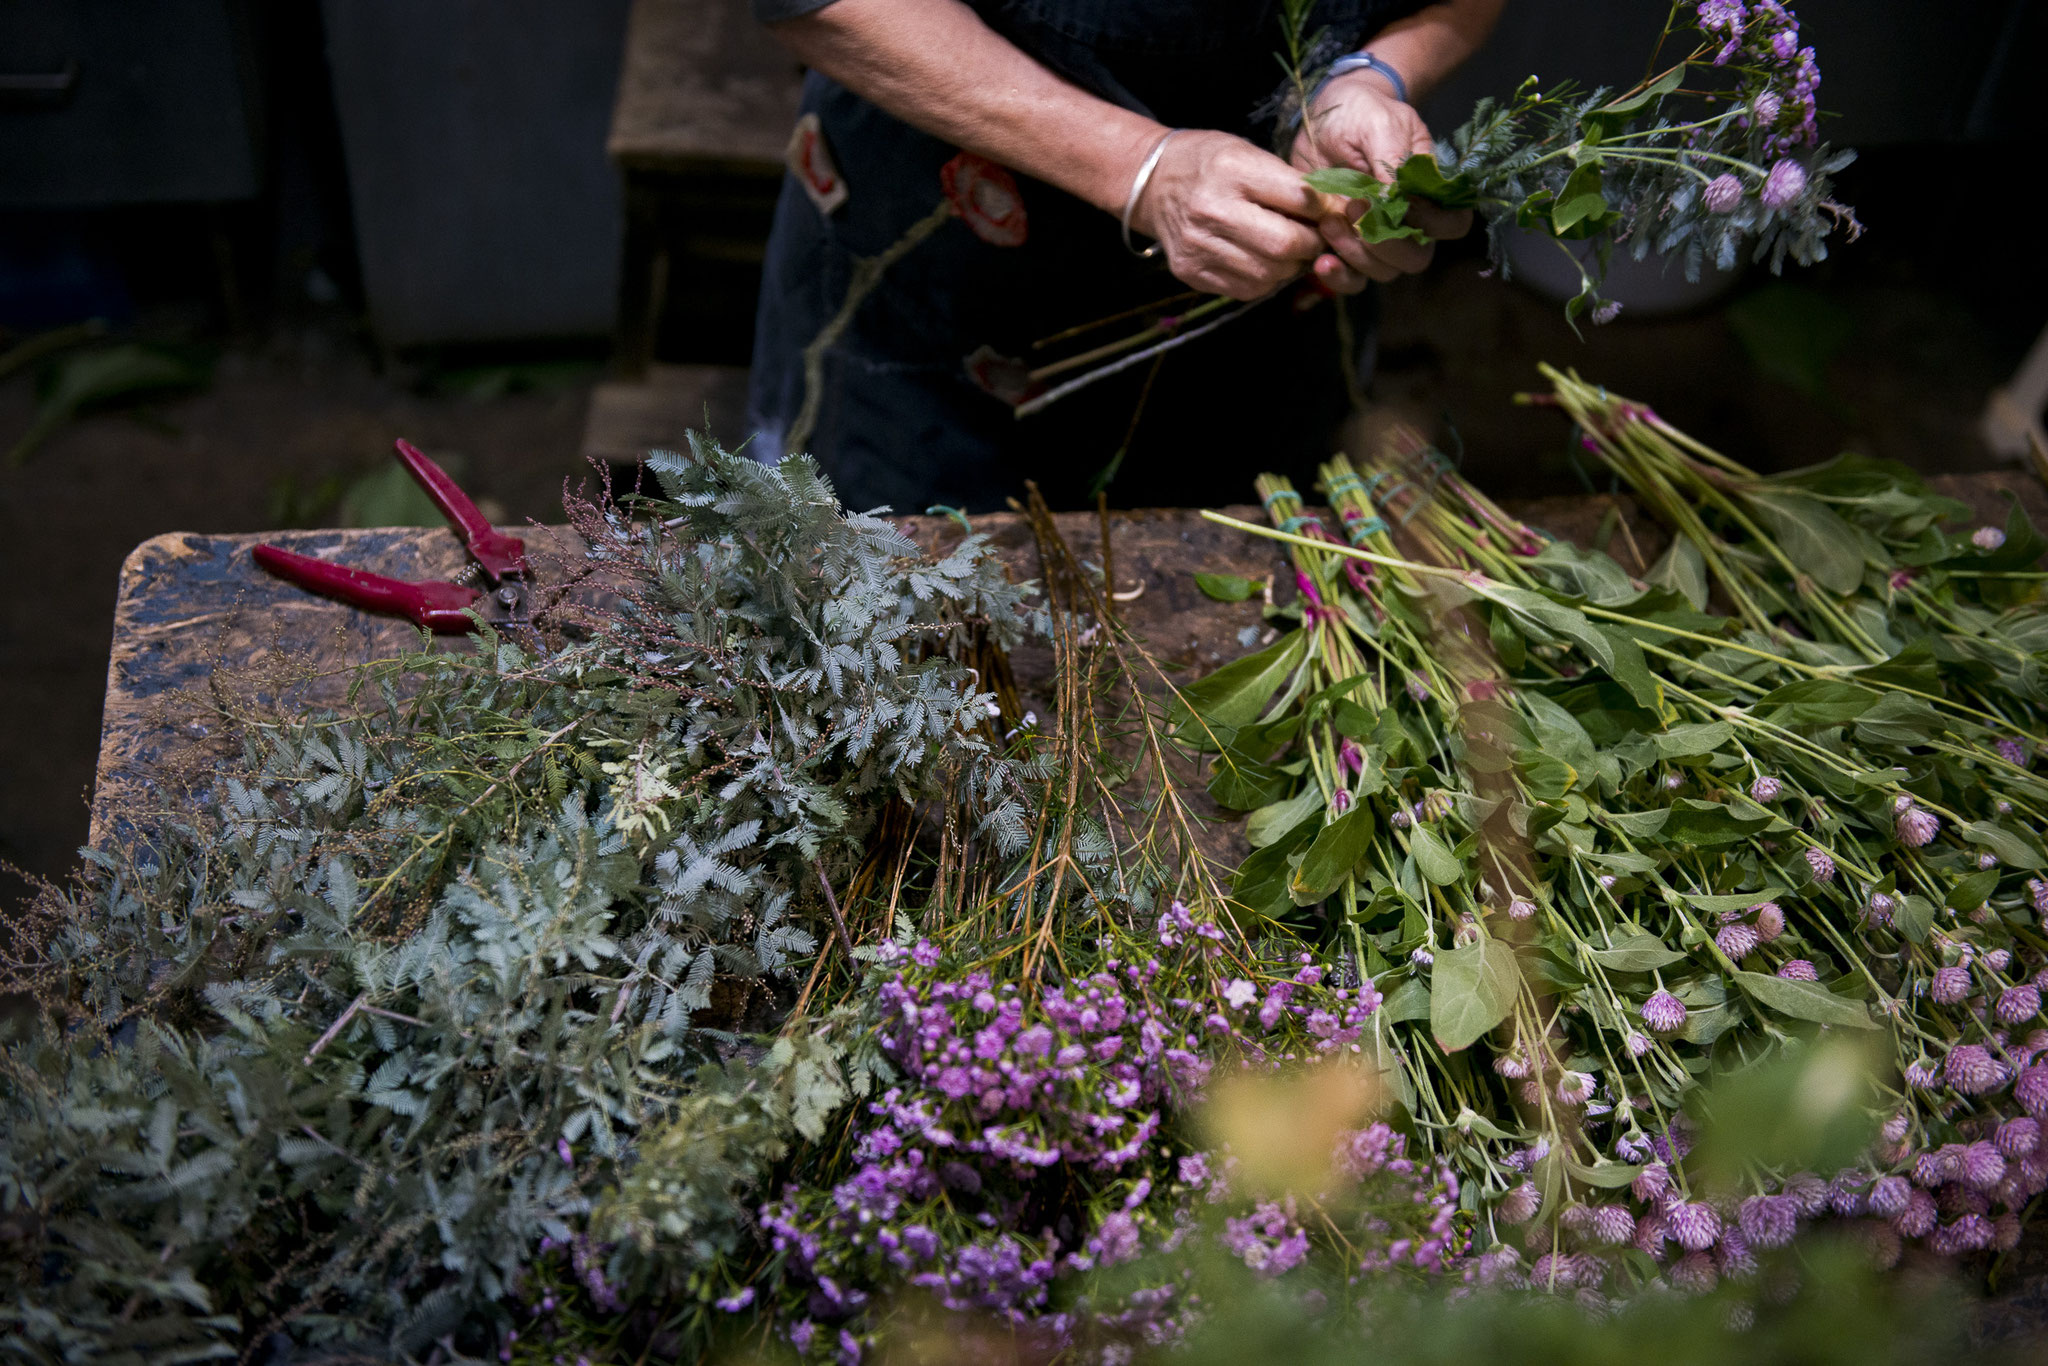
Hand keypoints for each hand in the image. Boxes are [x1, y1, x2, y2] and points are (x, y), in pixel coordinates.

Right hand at [1127, 129, 1329, 300]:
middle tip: (1314, 237)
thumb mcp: (1249, 154)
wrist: (1153, 184)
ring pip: (1269, 274)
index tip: (1335, 214)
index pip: (1299, 197)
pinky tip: (1261, 260)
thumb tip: (1338, 214)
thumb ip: (1290, 184)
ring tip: (1288, 249)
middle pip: (1285, 245)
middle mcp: (1212, 210)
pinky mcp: (1192, 272)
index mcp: (1232, 170)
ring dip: (1290, 266)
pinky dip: (1265, 278)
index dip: (1326, 210)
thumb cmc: (1210, 163)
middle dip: (1311, 245)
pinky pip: (1247, 289)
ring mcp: (1199, 246)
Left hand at [1287, 70, 1472, 292]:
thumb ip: (1393, 161)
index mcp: (1428, 192)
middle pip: (1415, 258)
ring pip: (1382, 271)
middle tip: (1354, 209)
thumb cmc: (1362, 114)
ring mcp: (1376, 238)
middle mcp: (1407, 222)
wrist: (1323, 116)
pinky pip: (1350, 278)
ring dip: (1356, 255)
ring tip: (1329, 221)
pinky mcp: (1344, 246)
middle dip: (1386, 244)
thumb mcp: (1381, 125)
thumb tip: (1396, 200)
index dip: (1433, 224)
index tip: (1403, 204)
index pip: (1452, 225)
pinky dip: (1338, 276)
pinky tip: (1321, 261)